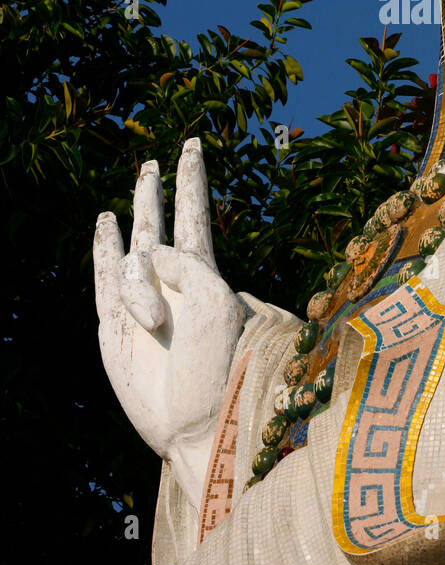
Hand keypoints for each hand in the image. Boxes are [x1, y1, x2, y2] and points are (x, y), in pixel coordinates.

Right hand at [94, 138, 244, 512]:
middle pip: (160, 222)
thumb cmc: (221, 362)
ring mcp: (142, 300)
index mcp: (206, 272)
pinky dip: (103, 247)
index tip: (193, 145)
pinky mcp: (113, 324)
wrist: (199, 419)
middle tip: (154, 163)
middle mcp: (173, 281)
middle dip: (158, 192)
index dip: (192, 179)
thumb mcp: (214, 298)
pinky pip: (104, 277)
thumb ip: (183, 264)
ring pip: (131, 255)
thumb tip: (149, 256)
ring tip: (154, 307)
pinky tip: (105, 222)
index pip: (194, 213)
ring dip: (140, 271)